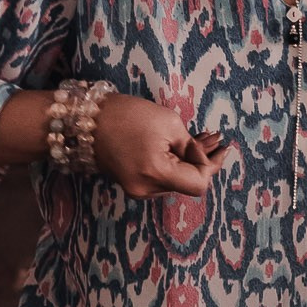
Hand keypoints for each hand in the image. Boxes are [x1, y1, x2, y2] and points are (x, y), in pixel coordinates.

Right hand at [91, 96, 232, 201]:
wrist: (87, 120)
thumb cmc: (128, 116)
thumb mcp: (170, 124)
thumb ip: (192, 147)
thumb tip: (204, 160)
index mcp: (156, 174)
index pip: (198, 183)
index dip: (211, 165)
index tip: (219, 146)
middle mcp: (146, 190)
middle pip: (187, 184)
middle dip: (203, 161)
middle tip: (216, 139)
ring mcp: (137, 190)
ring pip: (176, 181)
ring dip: (190, 162)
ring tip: (202, 138)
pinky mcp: (132, 184)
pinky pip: (161, 178)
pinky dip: (174, 164)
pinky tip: (182, 148)